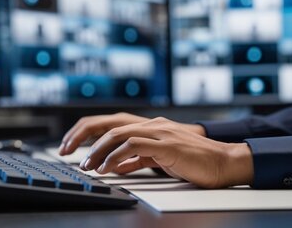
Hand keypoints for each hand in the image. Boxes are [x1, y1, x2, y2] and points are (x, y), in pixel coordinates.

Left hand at [59, 113, 204, 155]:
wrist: (222, 162)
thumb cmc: (194, 161)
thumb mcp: (159, 158)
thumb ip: (138, 158)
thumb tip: (116, 165)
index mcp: (149, 126)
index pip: (110, 124)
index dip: (88, 134)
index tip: (72, 148)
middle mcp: (152, 124)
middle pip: (109, 125)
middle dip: (85, 139)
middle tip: (69, 155)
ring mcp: (159, 132)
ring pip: (118, 134)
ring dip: (98, 151)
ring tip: (87, 165)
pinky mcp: (167, 145)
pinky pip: (134, 147)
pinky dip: (116, 157)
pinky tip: (107, 167)